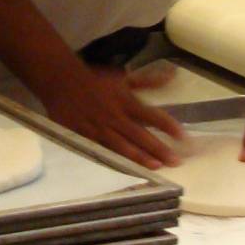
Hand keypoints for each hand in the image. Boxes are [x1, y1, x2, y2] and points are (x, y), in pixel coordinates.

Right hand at [41, 62, 183, 169]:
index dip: (168, 126)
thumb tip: (172, 75)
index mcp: (126, 101)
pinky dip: (114, 161)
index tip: (183, 137)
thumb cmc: (95, 81)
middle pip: (140, 134)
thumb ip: (147, 81)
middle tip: (176, 161)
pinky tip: (125, 169)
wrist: (61, 81)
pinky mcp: (85, 137)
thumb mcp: (122, 78)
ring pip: (122, 146)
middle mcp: (115, 116)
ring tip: (156, 167)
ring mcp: (100, 128)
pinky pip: (102, 151)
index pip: (152, 115)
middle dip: (159, 148)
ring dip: (140, 157)